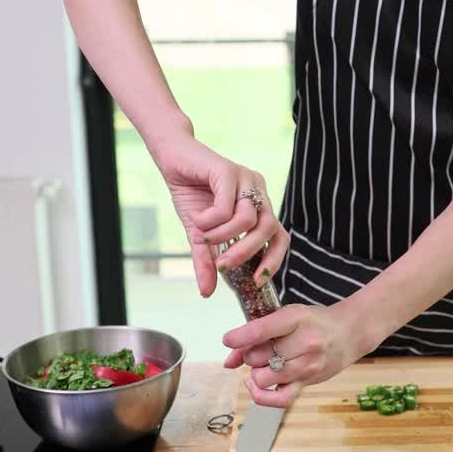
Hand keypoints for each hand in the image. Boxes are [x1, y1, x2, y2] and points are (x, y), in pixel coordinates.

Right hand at [152, 134, 289, 297]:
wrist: (172, 159)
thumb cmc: (191, 194)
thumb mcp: (200, 235)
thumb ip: (207, 260)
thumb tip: (206, 292)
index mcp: (259, 207)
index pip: (280, 236)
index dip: (274, 260)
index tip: (257, 280)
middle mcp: (258, 192)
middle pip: (268, 230)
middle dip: (245, 253)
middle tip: (223, 265)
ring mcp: (247, 179)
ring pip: (248, 219)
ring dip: (222, 234)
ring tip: (203, 234)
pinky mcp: (229, 170)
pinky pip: (227, 206)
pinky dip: (210, 220)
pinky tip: (197, 219)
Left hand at [222, 303, 373, 407]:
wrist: (349, 333)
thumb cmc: (313, 321)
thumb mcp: (287, 316)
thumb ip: (256, 334)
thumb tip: (229, 362)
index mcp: (296, 318)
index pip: (261, 331)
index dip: (239, 337)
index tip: (228, 339)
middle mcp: (304, 343)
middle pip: (258, 357)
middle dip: (249, 354)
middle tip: (258, 349)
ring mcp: (307, 366)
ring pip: (263, 378)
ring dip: (255, 372)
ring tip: (264, 363)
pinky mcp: (307, 383)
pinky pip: (279, 399)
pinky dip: (261, 397)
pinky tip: (255, 386)